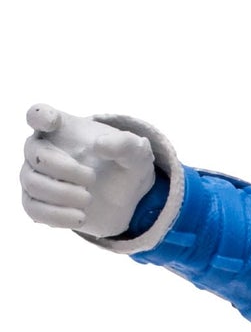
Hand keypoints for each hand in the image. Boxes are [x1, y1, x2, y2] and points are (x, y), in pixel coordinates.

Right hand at [20, 104, 157, 239]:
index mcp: (62, 129)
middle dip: (65, 169)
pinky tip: (81, 217)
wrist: (127, 198)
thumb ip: (125, 144)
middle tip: (92, 177)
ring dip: (63, 194)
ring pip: (33, 183)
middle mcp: (42, 150)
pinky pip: (32, 210)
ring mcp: (36, 177)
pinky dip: (57, 215)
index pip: (38, 114)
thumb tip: (100, 145)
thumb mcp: (136, 153)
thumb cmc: (125, 164)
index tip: (51, 122)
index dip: (39, 116)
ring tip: (89, 198)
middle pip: (36, 155)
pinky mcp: (38, 203)